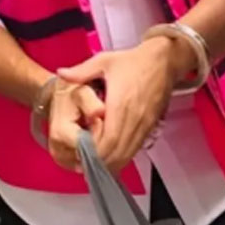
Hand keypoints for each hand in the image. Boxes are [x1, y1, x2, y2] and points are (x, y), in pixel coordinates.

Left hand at [57, 37, 191, 171]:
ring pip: (127, 154)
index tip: (79, 153)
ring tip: (93, 163)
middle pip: (116, 153)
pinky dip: (122, 156)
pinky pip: (135, 149)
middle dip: (99, 162)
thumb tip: (60, 74)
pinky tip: (110, 155)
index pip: (107, 140)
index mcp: (120, 103)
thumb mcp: (105, 61)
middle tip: (82, 162)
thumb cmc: (133, 61)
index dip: (93, 152)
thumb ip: (82, 71)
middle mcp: (134, 118)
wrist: (164, 61)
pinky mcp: (150, 126)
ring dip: (110, 162)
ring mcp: (144, 124)